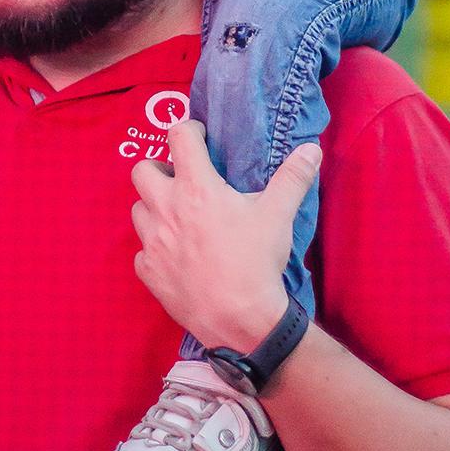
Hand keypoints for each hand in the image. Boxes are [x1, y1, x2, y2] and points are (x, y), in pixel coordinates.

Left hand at [131, 120, 320, 351]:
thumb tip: (311, 149)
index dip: (188, 131)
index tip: (200, 138)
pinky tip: (175, 256)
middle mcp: (166, 210)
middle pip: (141, 170)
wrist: (240, 319)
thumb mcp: (278, 215)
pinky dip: (155, 249)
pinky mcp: (148, 272)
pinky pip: (142, 252)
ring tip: (178, 218)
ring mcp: (153, 242)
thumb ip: (293, 178)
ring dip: (154, 208)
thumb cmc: (257, 262)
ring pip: (138, 210)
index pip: (178, 138)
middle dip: (158, 169)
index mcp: (196, 189)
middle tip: (181, 180)